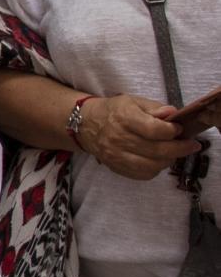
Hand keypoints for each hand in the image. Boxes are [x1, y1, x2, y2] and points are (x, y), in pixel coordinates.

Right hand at [76, 94, 196, 179]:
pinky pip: (143, 174)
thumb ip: (155, 107)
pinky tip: (158, 160)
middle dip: (180, 149)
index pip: (154, 130)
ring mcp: (116, 155)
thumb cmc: (113, 111)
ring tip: (173, 152)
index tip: (179, 129)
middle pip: (157, 150)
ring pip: (152, 165)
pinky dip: (156, 169)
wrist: (86, 124)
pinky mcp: (116, 167)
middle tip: (191, 145)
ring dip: (169, 160)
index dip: (172, 131)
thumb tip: (173, 114)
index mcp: (123, 117)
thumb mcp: (133, 101)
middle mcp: (118, 138)